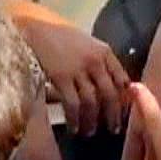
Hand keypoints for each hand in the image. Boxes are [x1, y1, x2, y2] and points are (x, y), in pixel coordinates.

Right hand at [17, 6, 128, 135]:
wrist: (36, 28)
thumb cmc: (61, 37)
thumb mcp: (88, 44)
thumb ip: (100, 62)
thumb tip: (111, 86)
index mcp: (105, 52)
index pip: (122, 79)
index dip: (125, 99)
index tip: (125, 113)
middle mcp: (95, 61)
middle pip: (110, 94)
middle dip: (113, 115)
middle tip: (113, 129)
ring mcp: (78, 69)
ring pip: (92, 102)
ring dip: (92, 120)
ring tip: (90, 131)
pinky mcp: (61, 77)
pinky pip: (72, 104)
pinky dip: (75, 119)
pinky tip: (74, 127)